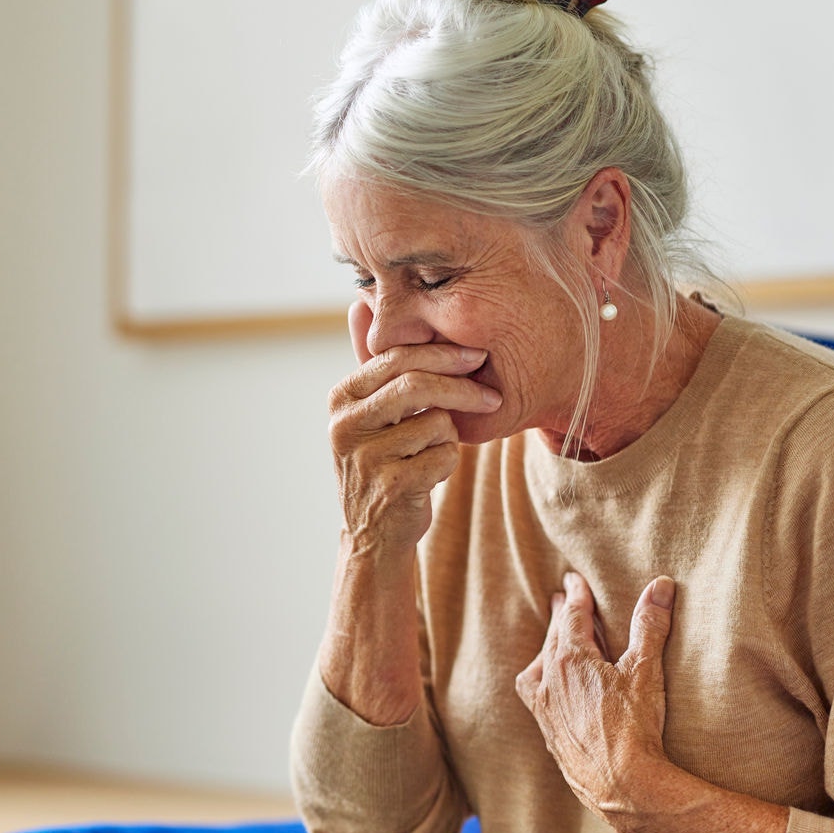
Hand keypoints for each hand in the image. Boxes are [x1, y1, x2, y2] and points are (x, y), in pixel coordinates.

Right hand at [329, 301, 502, 554]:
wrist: (376, 534)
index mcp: (341, 397)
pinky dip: (448, 463)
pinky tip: (429, 474)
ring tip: (432, 451)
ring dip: (450, 437)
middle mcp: (344, 425)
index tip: (477, 356)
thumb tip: (360, 298)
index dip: (443, 354)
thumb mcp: (371, 411)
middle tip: (492, 397)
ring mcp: (363, 458)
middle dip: (462, 387)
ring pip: (436, 424)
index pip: (397, 358)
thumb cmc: (384, 461)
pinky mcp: (389, 488)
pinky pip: (444, 457)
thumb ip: (373, 360)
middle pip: (416, 386)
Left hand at [515, 570, 677, 828]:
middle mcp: (551, 682)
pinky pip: (537, 700)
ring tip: (552, 644)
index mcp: (570, 660)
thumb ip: (650, 625)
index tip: (574, 580)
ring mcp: (547, 711)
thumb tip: (661, 586)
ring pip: (539, 670)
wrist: (622, 786)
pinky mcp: (551, 736)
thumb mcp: (646, 670)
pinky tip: (551, 694)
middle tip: (559, 600)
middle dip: (559, 617)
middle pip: (552, 639)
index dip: (576, 595)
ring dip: (546, 651)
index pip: (571, 616)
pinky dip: (543, 685)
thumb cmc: (634, 726)